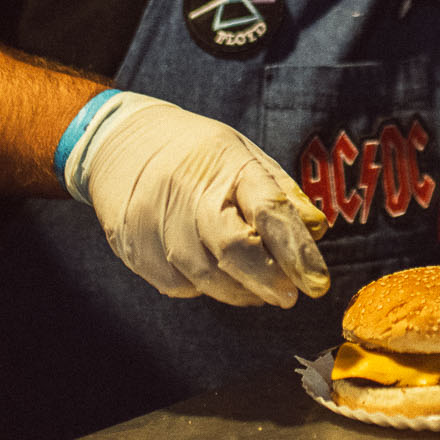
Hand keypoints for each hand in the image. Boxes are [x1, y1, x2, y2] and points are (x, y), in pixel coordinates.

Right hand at [67, 93, 329, 304]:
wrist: (121, 143)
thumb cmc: (199, 154)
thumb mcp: (245, 155)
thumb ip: (281, 193)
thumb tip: (316, 231)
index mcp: (225, 163)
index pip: (268, 209)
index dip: (296, 251)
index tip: (318, 283)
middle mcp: (186, 190)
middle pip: (233, 250)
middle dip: (267, 280)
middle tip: (289, 296)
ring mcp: (153, 221)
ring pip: (205, 277)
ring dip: (240, 291)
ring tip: (258, 288)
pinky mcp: (133, 247)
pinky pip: (178, 284)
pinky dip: (204, 288)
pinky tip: (214, 274)